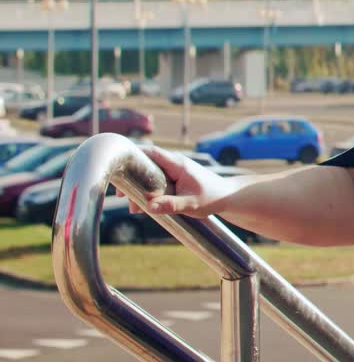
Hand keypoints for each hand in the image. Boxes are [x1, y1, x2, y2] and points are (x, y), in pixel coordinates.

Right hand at [117, 146, 235, 216]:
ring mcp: (173, 171)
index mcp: (178, 164)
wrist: (227, 197)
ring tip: (134, 209)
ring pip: (149, 176)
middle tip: (123, 196)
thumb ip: (171, 205)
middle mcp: (174, 164)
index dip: (134, 155)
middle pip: (146, 165)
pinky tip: (144, 207)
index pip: (152, 152)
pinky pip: (155, 182)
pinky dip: (147, 192)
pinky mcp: (173, 179)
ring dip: (139, 189)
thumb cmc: (212, 198)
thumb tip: (149, 207)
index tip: (119, 166)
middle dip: (132, 179)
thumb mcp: (191, 204)